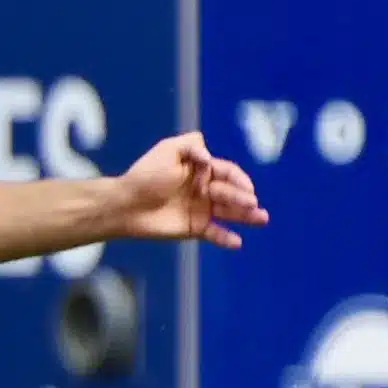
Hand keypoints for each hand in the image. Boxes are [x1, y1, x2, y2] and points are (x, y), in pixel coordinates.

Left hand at [112, 133, 266, 248]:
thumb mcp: (167, 150)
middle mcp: (205, 189)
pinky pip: (215, 233)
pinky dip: (227, 238)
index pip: (228, 172)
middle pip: (231, 193)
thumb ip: (191, 145)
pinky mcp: (194, 228)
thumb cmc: (145, 175)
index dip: (239, 179)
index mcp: (202, 169)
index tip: (246, 187)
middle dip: (244, 198)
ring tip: (262, 219)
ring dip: (247, 216)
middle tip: (251, 204)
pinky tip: (237, 242)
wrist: (125, 204)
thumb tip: (209, 156)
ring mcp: (201, 209)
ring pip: (229, 213)